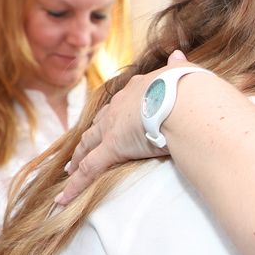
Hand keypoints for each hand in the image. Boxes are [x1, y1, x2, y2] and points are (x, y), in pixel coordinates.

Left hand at [57, 51, 188, 201]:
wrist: (186, 100)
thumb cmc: (191, 88)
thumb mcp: (186, 72)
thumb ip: (180, 67)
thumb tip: (178, 56)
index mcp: (138, 88)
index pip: (121, 104)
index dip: (113, 115)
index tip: (109, 121)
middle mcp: (120, 105)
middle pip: (99, 124)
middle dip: (89, 137)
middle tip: (81, 149)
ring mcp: (113, 127)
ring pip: (88, 145)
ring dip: (78, 158)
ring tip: (70, 170)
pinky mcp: (112, 148)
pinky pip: (89, 170)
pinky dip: (75, 185)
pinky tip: (63, 199)